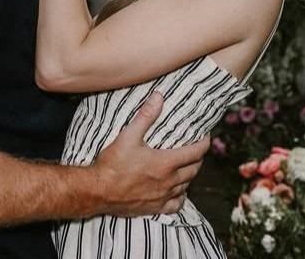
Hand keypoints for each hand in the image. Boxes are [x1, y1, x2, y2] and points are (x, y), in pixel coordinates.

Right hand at [90, 92, 209, 216]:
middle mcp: (169, 181)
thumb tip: (159, 97)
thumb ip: (146, 116)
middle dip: (198, 158)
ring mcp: (163, 196)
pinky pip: (176, 205)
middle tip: (196, 150)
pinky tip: (178, 192)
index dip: (204, 143)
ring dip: (190, 176)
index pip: (195, 152)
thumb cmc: (113, 164)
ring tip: (187, 167)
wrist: (98, 191)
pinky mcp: (155, 208)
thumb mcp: (129, 135)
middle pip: (194, 170)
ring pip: (186, 186)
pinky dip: (180, 197)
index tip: (205, 137)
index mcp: (166, 163)